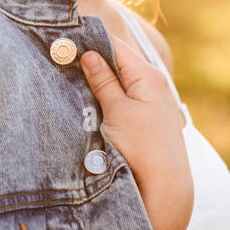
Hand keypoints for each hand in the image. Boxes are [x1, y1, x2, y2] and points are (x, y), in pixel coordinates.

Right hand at [79, 36, 192, 229]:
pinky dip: (110, 97)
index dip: (91, 42)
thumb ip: (103, 81)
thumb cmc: (142, 148)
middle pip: (119, 63)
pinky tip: (93, 103)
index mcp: (148, 76)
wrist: (165, 187)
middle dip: (94, 62)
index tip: (67, 41)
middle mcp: (156, 84)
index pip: (116, 46)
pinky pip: (126, 98)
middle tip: (64, 61)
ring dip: (100, 82)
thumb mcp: (117, 111)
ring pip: (121, 82)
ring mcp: (154, 101)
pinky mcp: (150, 119)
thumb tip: (90, 55)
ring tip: (73, 81)